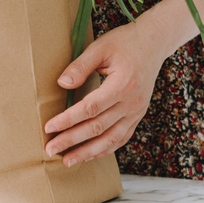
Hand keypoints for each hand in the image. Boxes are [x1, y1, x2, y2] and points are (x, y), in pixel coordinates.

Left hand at [43, 19, 166, 166]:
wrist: (154, 43)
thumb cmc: (125, 42)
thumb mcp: (101, 47)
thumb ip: (80, 66)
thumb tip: (62, 84)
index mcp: (122, 85)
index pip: (90, 108)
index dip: (68, 120)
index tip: (49, 127)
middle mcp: (132, 102)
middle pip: (98, 128)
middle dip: (72, 140)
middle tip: (50, 148)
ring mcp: (137, 112)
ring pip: (110, 139)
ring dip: (87, 152)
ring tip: (67, 160)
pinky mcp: (138, 116)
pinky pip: (121, 138)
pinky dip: (104, 150)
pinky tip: (88, 156)